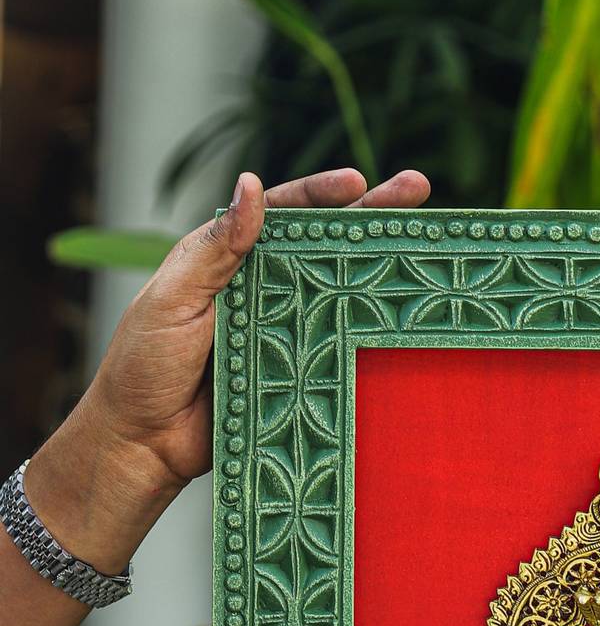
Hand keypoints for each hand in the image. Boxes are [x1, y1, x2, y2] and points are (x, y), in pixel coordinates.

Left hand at [24, 166, 430, 572]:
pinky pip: (338, 351)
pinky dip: (372, 337)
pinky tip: (406, 323)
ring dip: (383, 274)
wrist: (145, 444)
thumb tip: (251, 185)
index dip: (322, 196)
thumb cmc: (145, 366)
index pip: (282, 214)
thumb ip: (215, 249)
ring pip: (341, 295)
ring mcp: (284, 332)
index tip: (359, 182)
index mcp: (229, 258)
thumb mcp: (174, 298)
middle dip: (374, 217)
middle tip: (419, 189)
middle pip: (326, 246)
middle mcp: (264, 289)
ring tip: (428, 253)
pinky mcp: (297, 375)